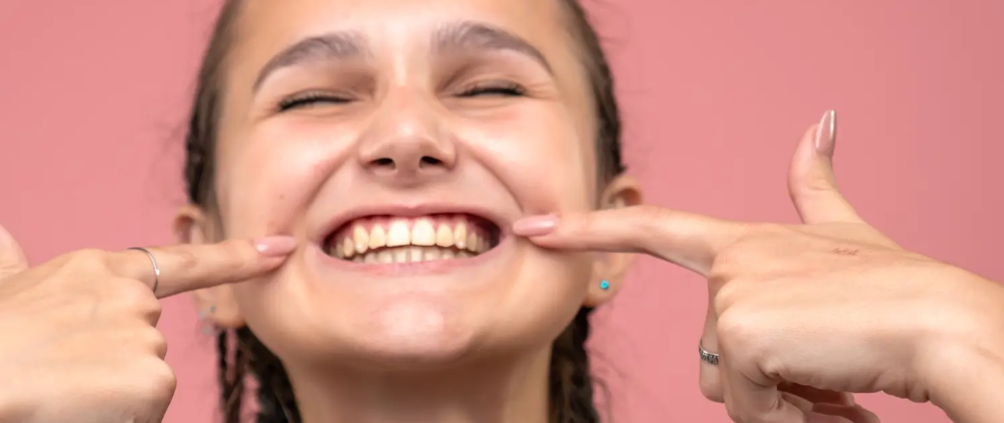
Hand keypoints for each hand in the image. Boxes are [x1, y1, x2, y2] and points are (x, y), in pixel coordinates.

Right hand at [0, 210, 294, 422]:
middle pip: (149, 346)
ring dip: (111, 397)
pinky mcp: (152, 378)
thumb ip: (3, 258)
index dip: (240, 257)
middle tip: (59, 374)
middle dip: (114, 368)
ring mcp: (145, 335)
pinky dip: (117, 419)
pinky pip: (145, 414)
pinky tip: (78, 408)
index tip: (283, 247)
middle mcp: (132, 296)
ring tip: (59, 391)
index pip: (186, 263)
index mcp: (100, 270)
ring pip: (147, 385)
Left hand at [514, 111, 1003, 421]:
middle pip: (710, 354)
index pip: (652, 229)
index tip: (532, 225)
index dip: (588, 229)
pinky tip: (835, 392)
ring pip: (728, 385)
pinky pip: (749, 407)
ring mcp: (732, 296)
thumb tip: (822, 119)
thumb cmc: (899, 293)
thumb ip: (816, 189)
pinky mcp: (741, 333)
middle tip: (826, 369)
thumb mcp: (848, 234)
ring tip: (835, 376)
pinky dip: (794, 416)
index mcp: (746, 242)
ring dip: (782, 401)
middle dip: (764, 381)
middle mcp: (731, 263)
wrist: (946, 324)